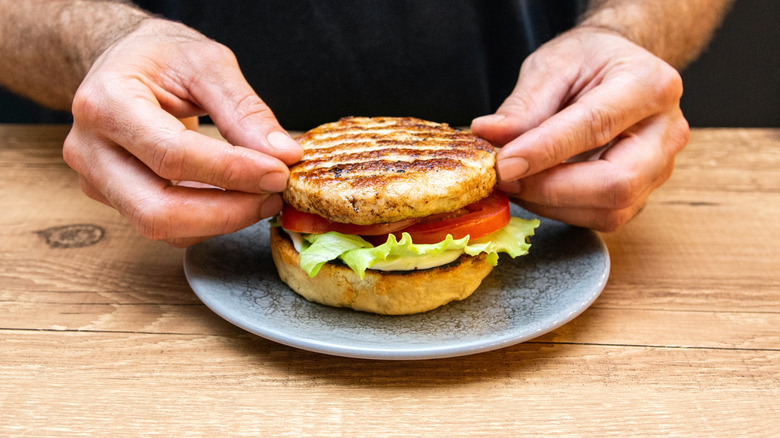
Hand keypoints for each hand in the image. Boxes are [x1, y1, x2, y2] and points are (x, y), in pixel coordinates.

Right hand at [63, 19, 301, 246]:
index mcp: (106, 103)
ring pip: (161, 227)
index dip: (231, 171)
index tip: (278, 172)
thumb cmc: (161, 57)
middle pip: (157, 210)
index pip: (172, 154)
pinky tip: (237, 199)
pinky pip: (165, 227)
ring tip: (263, 196)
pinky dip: (209, 220)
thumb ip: (245, 109)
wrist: (122, 62)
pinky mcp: (113, 199)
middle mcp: (89, 150)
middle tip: (274, 196)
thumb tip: (284, 155)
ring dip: (222, 220)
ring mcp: (95, 180)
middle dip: (226, 212)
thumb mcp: (208, 62)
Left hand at [471, 27, 689, 230]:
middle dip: (551, 189)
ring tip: (513, 181)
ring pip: (609, 210)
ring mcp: (660, 168)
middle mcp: (666, 132)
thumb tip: (489, 136)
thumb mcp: (552, 65)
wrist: (618, 69)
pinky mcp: (643, 194)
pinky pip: (602, 218)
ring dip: (549, 203)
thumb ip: (523, 104)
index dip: (545, 151)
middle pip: (616, 182)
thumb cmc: (589, 62)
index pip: (595, 125)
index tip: (503, 164)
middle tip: (504, 178)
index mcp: (650, 85)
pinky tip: (534, 189)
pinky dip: (559, 209)